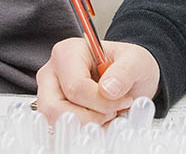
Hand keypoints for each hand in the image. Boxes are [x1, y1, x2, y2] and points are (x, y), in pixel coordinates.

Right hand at [35, 38, 160, 125]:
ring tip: (107, 115)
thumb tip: (107, 89)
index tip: (124, 101)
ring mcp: (48, 95)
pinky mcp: (53, 113)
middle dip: (90, 118)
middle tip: (112, 112)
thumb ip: (125, 72)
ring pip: (56, 122)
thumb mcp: (136, 60)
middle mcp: (51, 74)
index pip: (75, 87)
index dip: (102, 102)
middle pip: (56, 108)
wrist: (132, 77)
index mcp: (67, 53)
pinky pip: (60, 131)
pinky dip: (83, 132)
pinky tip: (100, 122)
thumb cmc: (128, 65)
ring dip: (87, 126)